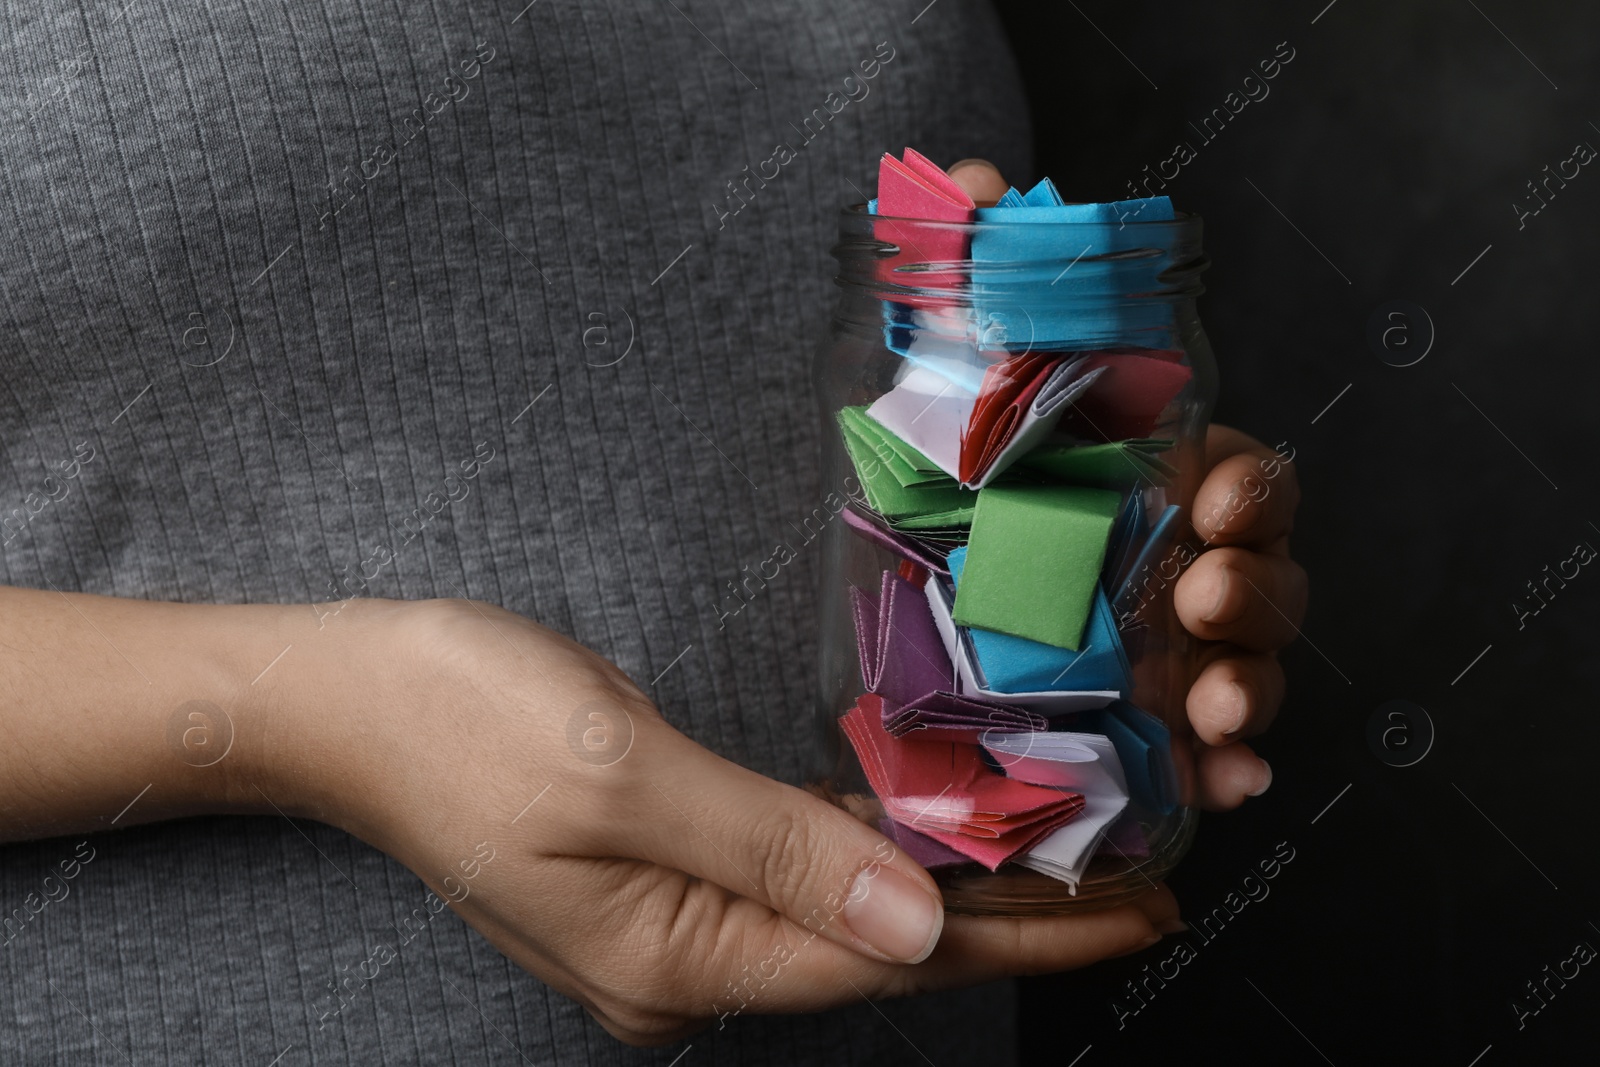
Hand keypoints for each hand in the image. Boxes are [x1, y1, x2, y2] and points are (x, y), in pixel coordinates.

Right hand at [266, 598, 1181, 1045]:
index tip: (1138, 909)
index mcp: (676, 958)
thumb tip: (914, 920)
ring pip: (847, 907)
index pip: (890, 955)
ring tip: (1070, 850)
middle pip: (883, 942)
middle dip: (1012, 912)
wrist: (344, 697)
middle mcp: (683, 962)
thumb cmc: (460, 721)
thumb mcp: (619, 774)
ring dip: (955, 881)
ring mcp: (669, 921)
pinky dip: (877, 852)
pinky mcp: (659, 871)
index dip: (1024, 933)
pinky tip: (935, 825)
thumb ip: (769, 846)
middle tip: (1137, 871)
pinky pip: (796, 872)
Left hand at [946, 159, 1305, 810]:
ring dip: (1256, 685)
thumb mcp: (928, 387)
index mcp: (1149, 488)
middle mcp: (1171, 570)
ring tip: (1218, 707)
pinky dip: (1226, 771)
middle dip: (1258, 588)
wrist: (875, 602)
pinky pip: (1203, 760)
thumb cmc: (925, 491)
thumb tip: (973, 179)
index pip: (1245, 479)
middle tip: (1204, 596)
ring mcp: (1160, 659)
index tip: (1216, 499)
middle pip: (1266, 576)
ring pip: (1251, 669)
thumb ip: (961, 278)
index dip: (1255, 490)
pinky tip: (1221, 780)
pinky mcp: (1134, 733)